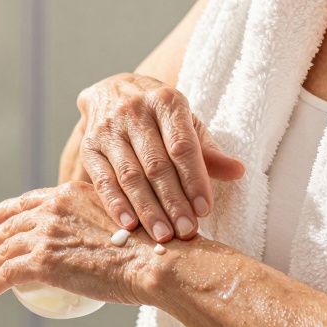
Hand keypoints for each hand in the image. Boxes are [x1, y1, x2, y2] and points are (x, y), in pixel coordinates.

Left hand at [0, 181, 164, 305]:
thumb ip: (103, 220)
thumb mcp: (121, 216)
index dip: (10, 209)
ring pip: (6, 248)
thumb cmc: (151, 245)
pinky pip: (8, 273)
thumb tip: (103, 237)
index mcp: (71, 193)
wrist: (154, 260)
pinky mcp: (42, 261)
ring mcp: (46, 234)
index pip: (32, 200)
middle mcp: (54, 208)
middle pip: (13, 223)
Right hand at [76, 73, 244, 241]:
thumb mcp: (186, 123)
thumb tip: (238, 171)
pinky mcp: (89, 147)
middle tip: (186, 232)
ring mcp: (108, 130)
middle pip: (156, 165)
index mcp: (166, 101)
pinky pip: (103, 181)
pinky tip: (129, 225)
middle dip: (173, 202)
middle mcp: (134, 112)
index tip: (204, 210)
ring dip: (147, 210)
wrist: (112, 91)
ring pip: (130, 176)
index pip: (182, 146)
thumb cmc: (158, 116)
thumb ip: (208, 151)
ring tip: (162, 236)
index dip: (194, 179)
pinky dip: (116, 205)